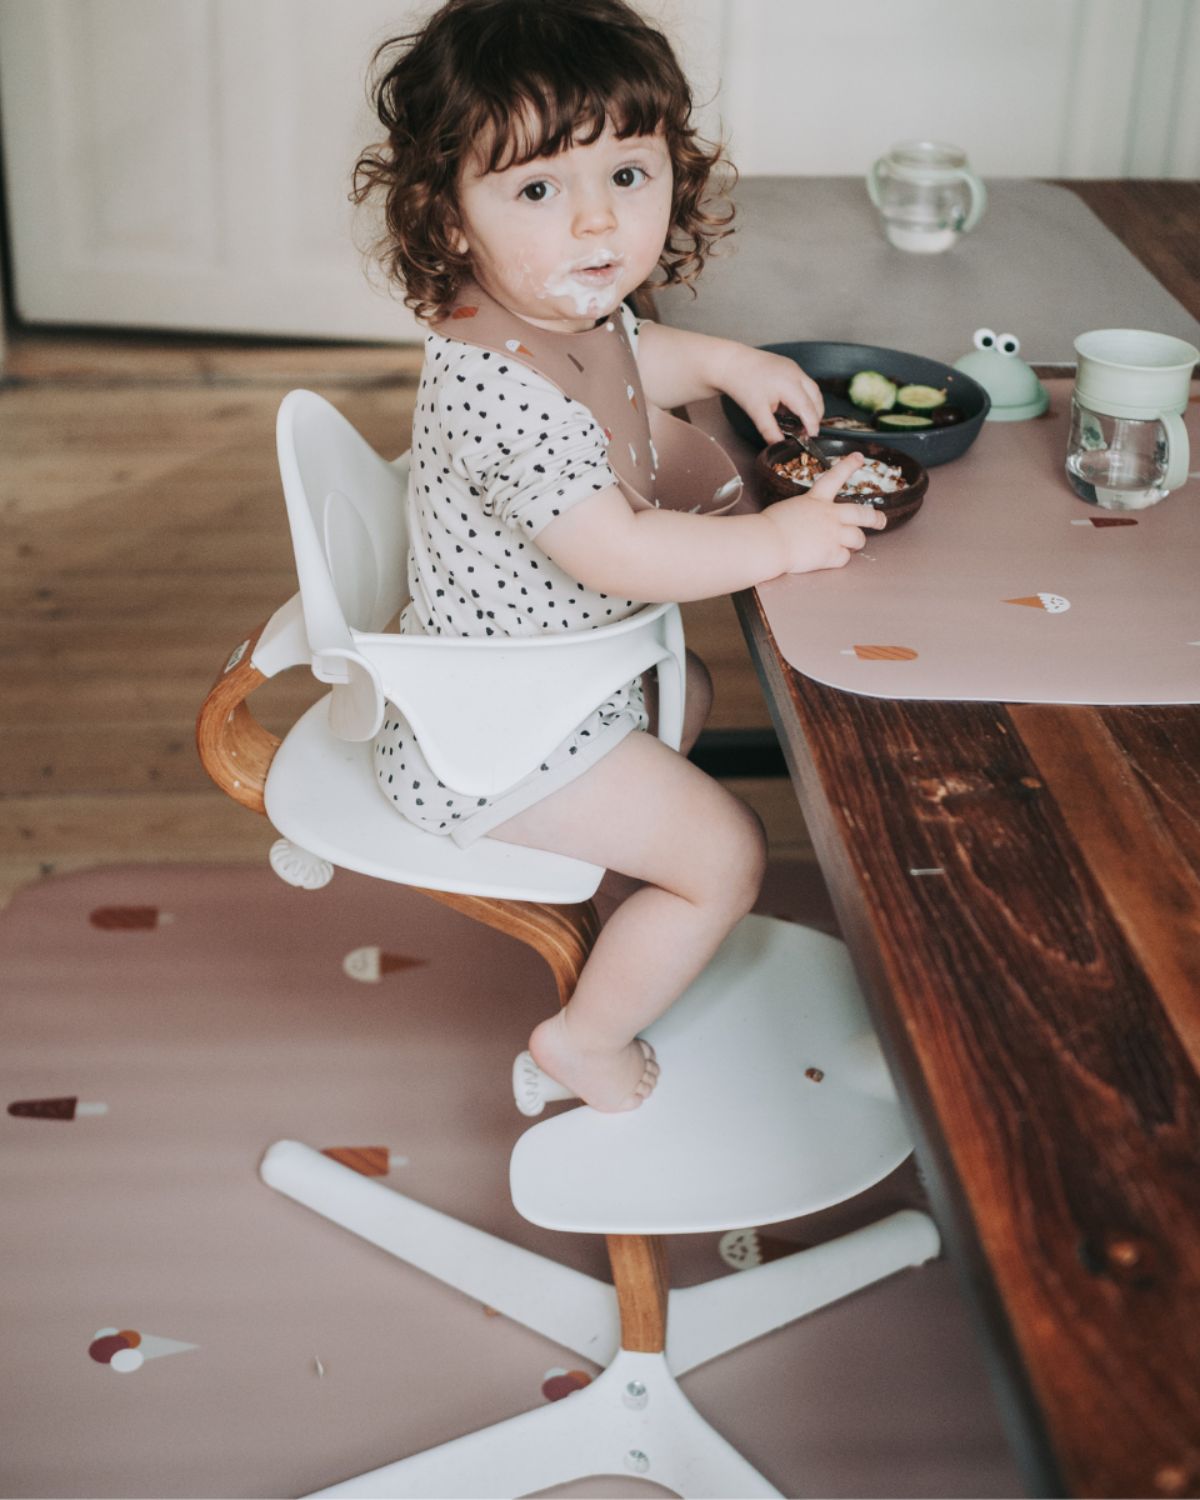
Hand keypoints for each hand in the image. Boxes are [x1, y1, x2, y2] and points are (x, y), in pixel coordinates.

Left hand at [722, 344, 823, 441]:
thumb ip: (769, 430)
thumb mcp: (756, 411)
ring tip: (800, 422)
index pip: (808, 409)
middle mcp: (796, 374)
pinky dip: (803, 397)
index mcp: (789, 384)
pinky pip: (804, 384)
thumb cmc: (742, 383)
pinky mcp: (790, 366)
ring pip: (813, 390)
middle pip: (816, 398)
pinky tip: (791, 408)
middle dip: (815, 416)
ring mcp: (794, 368)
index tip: (811, 438)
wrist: (731, 362)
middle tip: (806, 432)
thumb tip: (779, 445)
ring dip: (811, 406)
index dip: (812, 425)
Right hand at [762, 454, 886, 572]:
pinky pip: (844, 558)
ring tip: (855, 546)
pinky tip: (832, 558)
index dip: (849, 465)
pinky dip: (840, 559)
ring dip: (858, 542)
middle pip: (862, 513)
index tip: (859, 458)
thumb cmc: (770, 526)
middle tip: (881, 520)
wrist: (769, 542)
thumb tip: (806, 522)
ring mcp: (833, 535)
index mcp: (816, 500)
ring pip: (858, 538)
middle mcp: (829, 515)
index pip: (835, 477)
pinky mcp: (830, 554)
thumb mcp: (788, 509)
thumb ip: (804, 512)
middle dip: (875, 517)